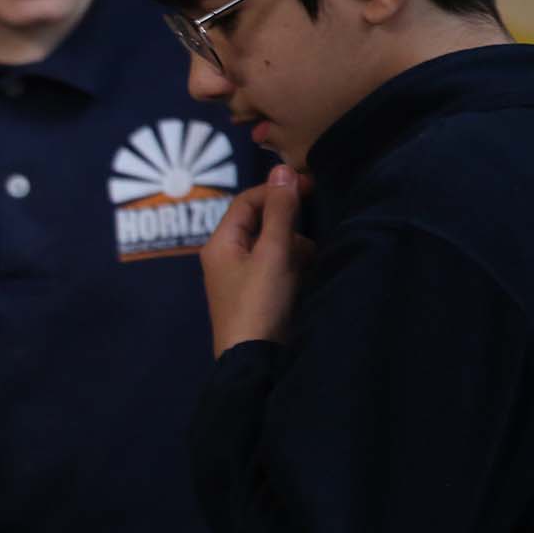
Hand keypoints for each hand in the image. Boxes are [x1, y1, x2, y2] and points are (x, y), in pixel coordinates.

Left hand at [201, 166, 314, 355]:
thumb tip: (283, 168)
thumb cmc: (259, 305)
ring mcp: (244, 279)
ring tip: (309, 263)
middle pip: (262, 223)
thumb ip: (280, 212)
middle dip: (289, 225)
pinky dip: (296, 269)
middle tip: (312, 232)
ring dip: (296, 249)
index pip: (247, 202)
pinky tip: (309, 277)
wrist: (255, 363)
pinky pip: (280, 270)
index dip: (276, 189)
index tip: (309, 185)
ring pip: (275, 247)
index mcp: (221, 244)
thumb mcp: (272, 254)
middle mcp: (228, 258)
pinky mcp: (260, 296)